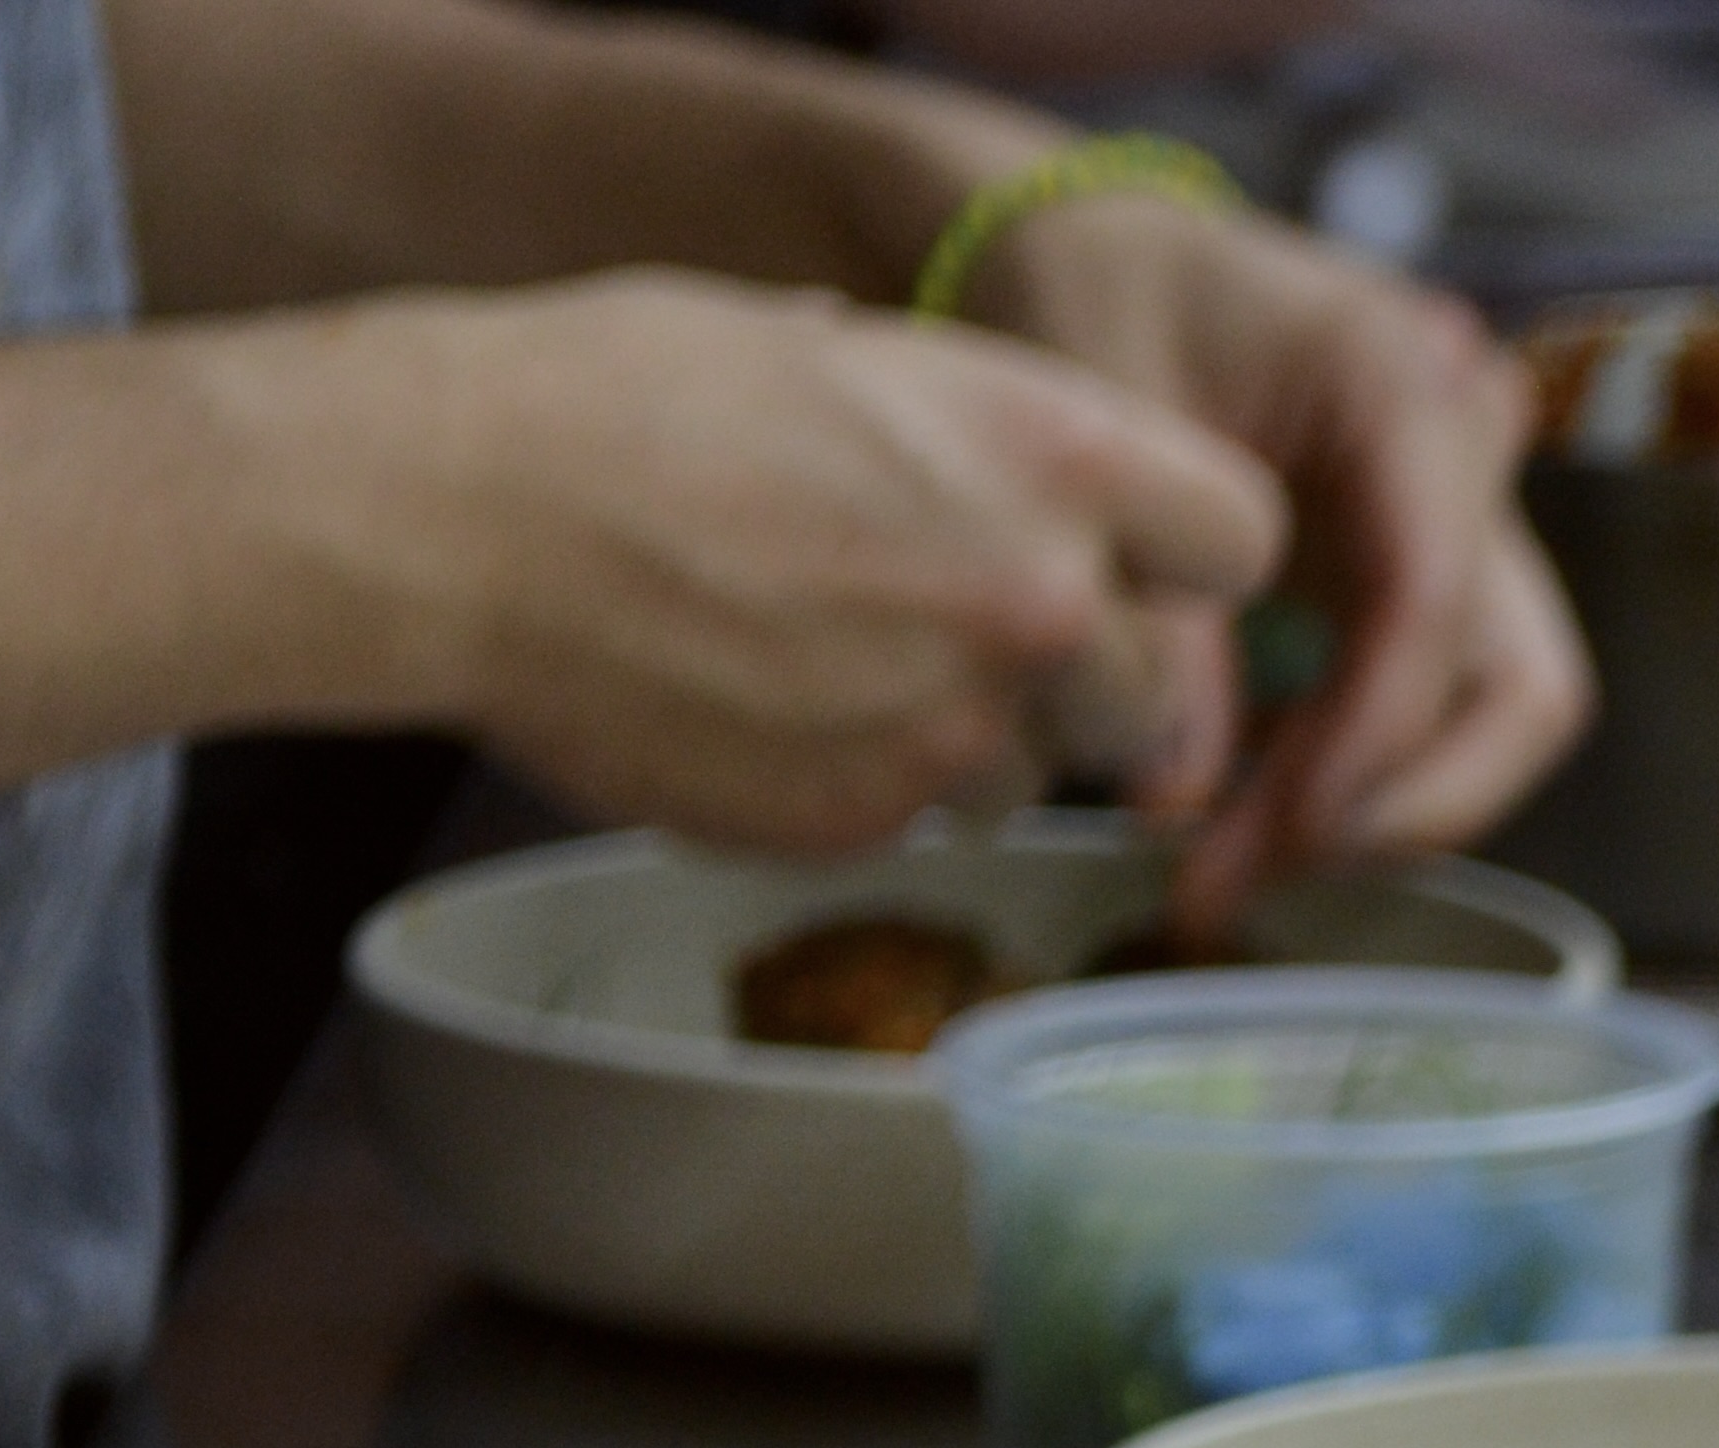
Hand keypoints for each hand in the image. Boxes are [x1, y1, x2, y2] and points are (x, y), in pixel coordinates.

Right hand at [378, 270, 1284, 848]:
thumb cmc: (635, 399)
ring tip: (844, 666)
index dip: (1188, 563)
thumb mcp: (847, 351)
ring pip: (1034, 775)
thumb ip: (969, 431)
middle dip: (1076, 674)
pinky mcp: (858, 825)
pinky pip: (918, 822)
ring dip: (973, 742)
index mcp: (1053, 450)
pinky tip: (776, 712)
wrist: (478, 518)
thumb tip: (996, 464)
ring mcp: (948, 731)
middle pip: (1148, 690)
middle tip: (965, 634)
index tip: (1138, 571)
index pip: (1240, 541)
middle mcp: (1032, 601)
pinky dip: (869, 785)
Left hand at [970, 190, 1592, 913]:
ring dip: (1374, 818)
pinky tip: (1237, 807)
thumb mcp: (1098, 442)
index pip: (1435, 602)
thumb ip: (1156, 617)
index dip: (1368, 750)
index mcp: (1396, 382)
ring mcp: (1459, 515)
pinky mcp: (1421, 571)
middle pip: (1522, 691)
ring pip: (1492, 719)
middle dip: (1396, 813)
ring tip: (1217, 872)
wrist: (1090, 246)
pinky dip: (1351, 780)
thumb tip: (1183, 803)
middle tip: (1238, 881)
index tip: (1264, 841)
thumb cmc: (1088, 304)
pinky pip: (1432, 707)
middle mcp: (1465, 448)